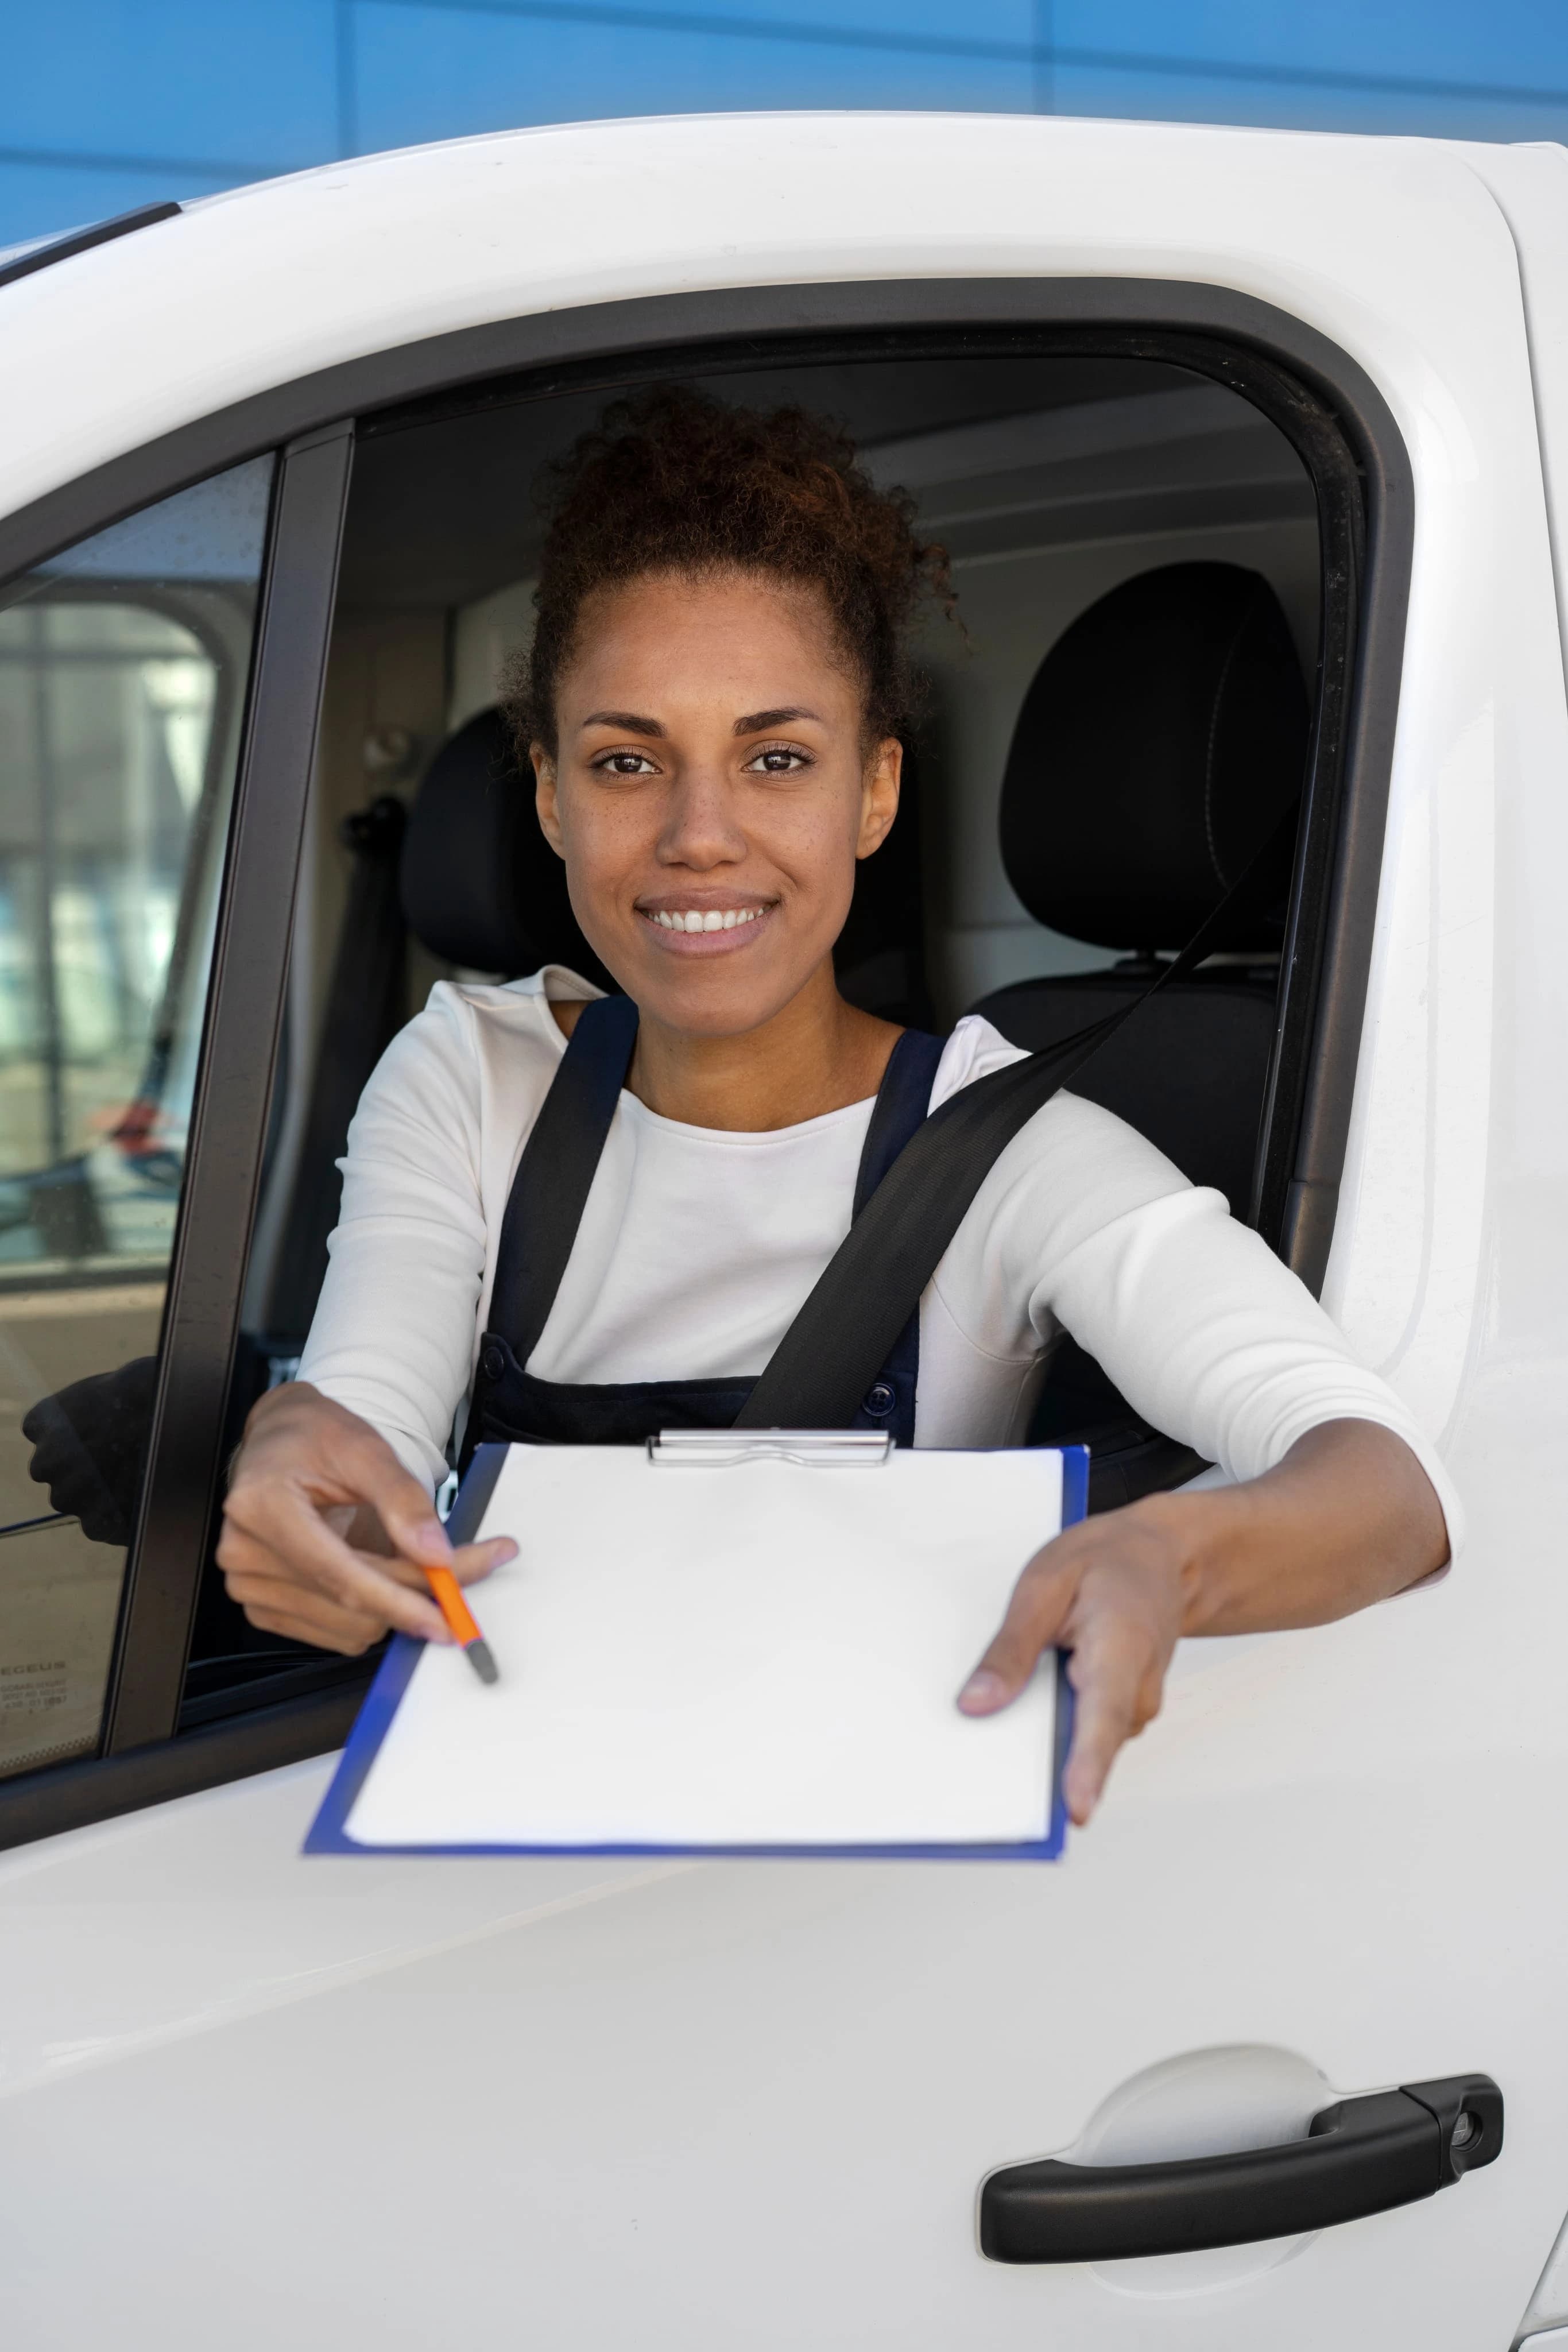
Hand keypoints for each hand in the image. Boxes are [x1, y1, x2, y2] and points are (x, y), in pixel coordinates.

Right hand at [218, 1382, 514, 1653]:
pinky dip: (373, 1612)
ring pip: (351, 1627)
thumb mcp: (366, 1449)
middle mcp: (246, 1554)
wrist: (281, 1440)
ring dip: (397, 1604)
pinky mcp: (264, 1606)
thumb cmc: (315, 1437)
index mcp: (263, 1507)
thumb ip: (403, 1501)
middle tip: (467, 1565)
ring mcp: (250, 1585)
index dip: (399, 1602)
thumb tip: (435, 1555)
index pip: (339, 1575)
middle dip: (416, 1592)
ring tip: (414, 1559)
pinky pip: (337, 1633)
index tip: (448, 1617)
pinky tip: (381, 1576)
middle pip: (352, 1604)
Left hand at [958, 1505, 1186, 1827]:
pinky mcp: (1120, 1714)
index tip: (1074, 1809)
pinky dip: (1052, 1724)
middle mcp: (1138, 1690)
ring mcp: (1134, 1708)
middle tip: (972, 1767)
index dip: (1088, 1767)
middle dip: (1033, 1760)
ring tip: (994, 1714)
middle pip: (1083, 1742)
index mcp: (1122, 1647)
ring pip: (1077, 1740)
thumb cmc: (1107, 1563)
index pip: (1105, 1717)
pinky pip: (1081, 1732)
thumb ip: (1011, 1647)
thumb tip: (976, 1704)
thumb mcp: (1043, 1583)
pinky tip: (1026, 1702)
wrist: (1163, 1557)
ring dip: (1039, 1737)